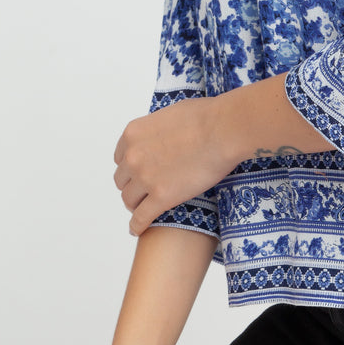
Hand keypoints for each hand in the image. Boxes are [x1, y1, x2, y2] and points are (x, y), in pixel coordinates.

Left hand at [113, 97, 234, 235]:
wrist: (222, 130)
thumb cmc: (205, 117)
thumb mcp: (169, 114)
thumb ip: (156, 130)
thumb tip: (162, 137)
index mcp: (133, 134)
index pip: (121, 158)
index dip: (131, 167)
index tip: (140, 173)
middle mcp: (133, 156)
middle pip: (123, 180)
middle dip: (133, 185)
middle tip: (145, 191)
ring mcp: (145, 178)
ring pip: (129, 200)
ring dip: (137, 204)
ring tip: (145, 208)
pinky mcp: (161, 197)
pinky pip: (141, 217)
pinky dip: (137, 225)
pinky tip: (137, 229)